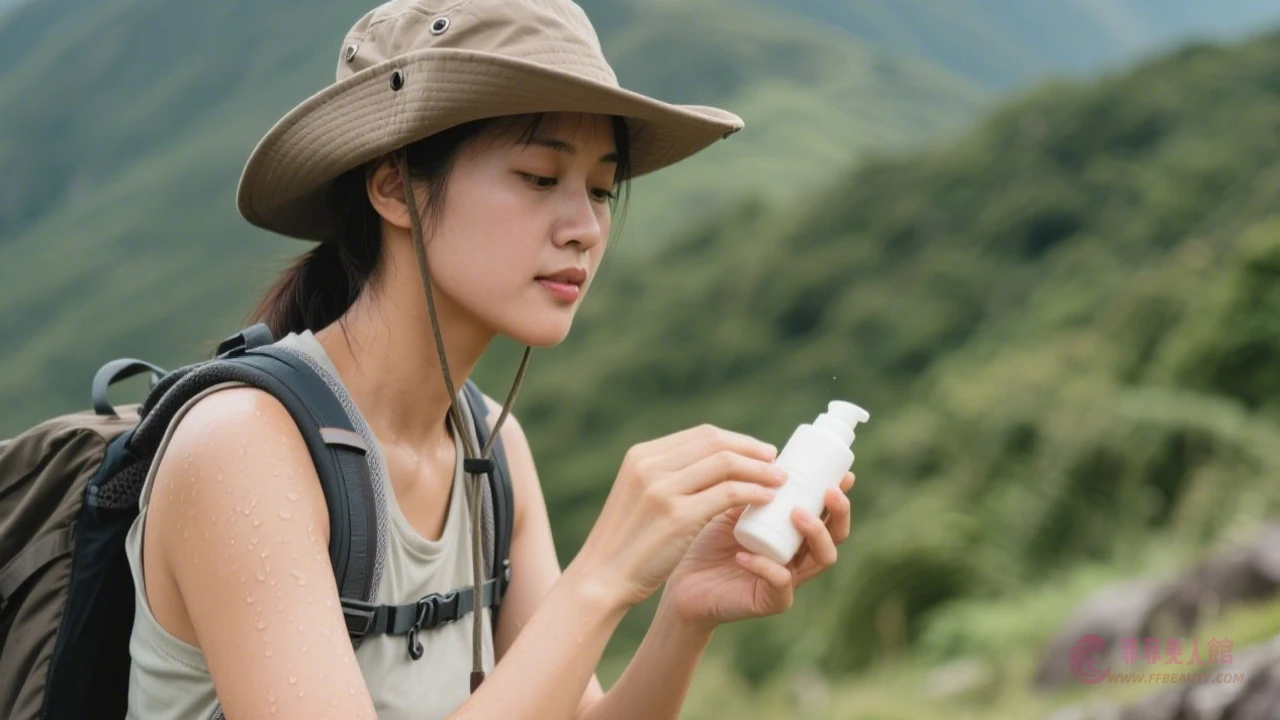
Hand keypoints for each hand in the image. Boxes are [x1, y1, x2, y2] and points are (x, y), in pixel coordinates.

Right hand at [568, 425, 788, 610]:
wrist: (601, 578)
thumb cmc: (626, 542)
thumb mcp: (639, 495)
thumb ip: (666, 476)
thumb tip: (711, 466)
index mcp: (641, 455)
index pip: (701, 435)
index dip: (737, 440)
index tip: (759, 452)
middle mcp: (650, 465)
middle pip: (716, 443)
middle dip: (752, 449)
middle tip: (776, 461)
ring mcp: (662, 489)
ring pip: (726, 464)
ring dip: (759, 469)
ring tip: (780, 479)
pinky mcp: (677, 515)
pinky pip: (728, 493)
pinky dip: (753, 492)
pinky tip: (767, 499)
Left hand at [665, 472, 855, 628]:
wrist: (683, 583)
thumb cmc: (708, 543)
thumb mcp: (731, 508)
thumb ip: (751, 488)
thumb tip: (771, 458)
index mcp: (794, 533)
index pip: (827, 515)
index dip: (839, 496)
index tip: (845, 475)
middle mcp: (798, 556)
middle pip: (836, 537)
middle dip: (838, 513)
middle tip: (828, 492)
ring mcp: (788, 580)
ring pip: (822, 560)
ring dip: (815, 534)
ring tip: (797, 514)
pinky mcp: (770, 601)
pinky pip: (781, 584)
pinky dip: (766, 566)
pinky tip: (744, 555)